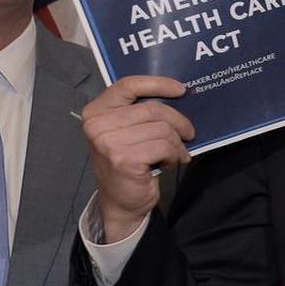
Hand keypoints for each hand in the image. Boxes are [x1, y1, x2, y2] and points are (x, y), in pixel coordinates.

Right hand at [82, 76, 192, 242]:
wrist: (120, 202)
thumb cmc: (127, 162)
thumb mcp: (127, 131)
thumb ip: (141, 111)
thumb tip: (178, 94)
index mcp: (96, 111)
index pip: (129, 85)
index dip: (158, 84)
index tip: (180, 89)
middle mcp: (97, 125)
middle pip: (153, 109)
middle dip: (178, 122)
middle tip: (188, 133)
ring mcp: (108, 142)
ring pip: (162, 129)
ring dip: (176, 143)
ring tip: (175, 153)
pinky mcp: (124, 159)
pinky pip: (164, 146)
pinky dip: (174, 154)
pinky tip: (170, 162)